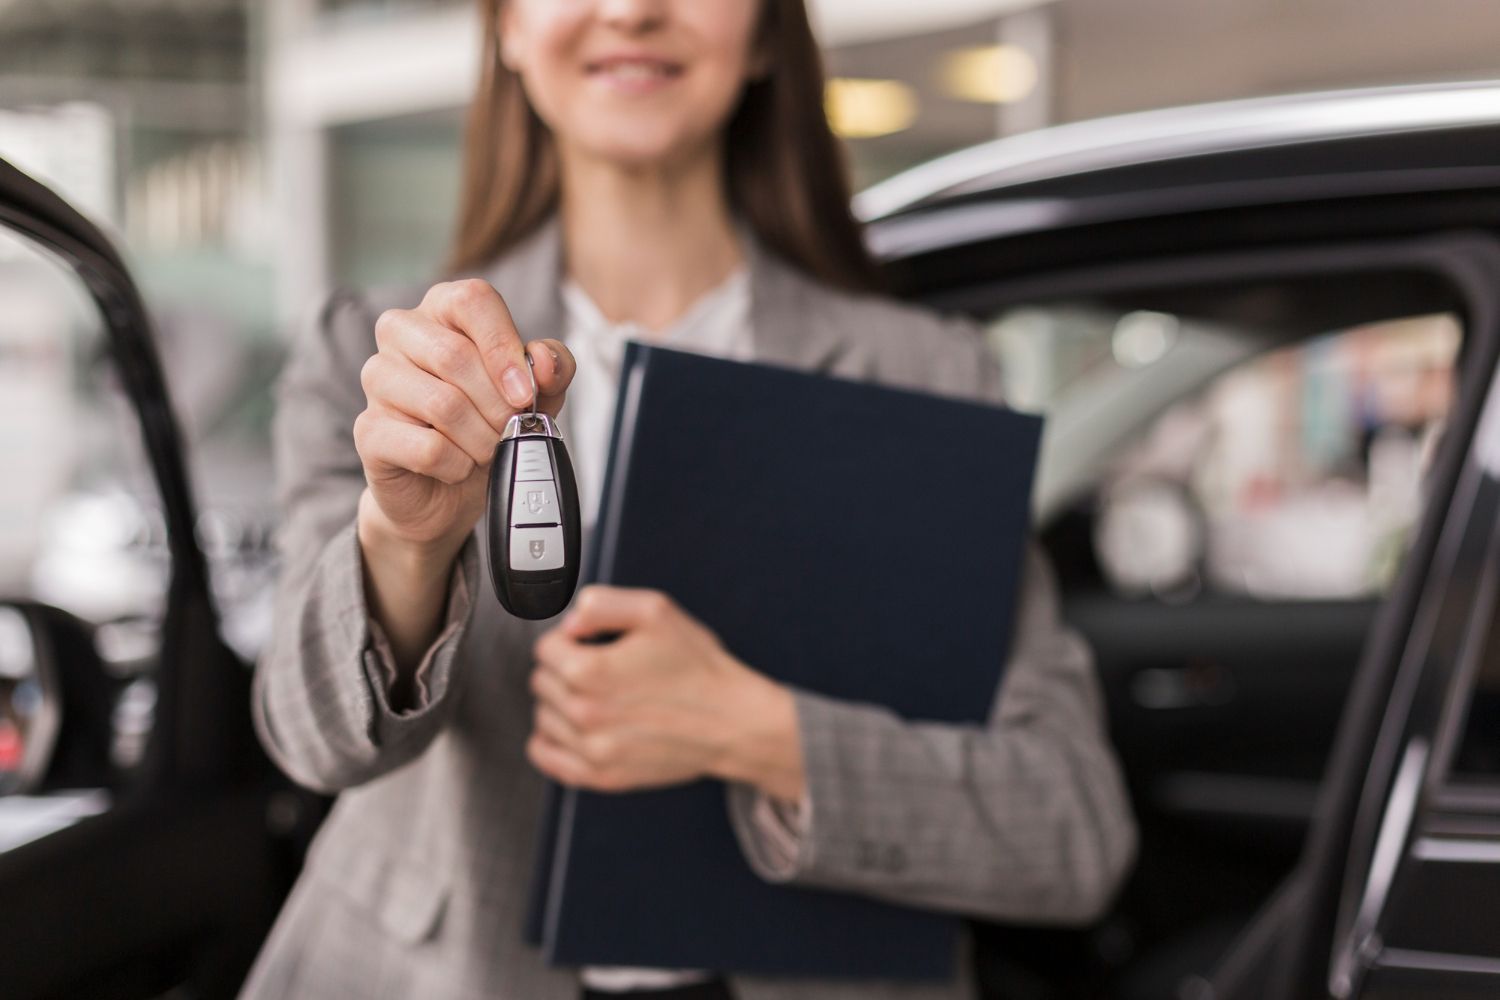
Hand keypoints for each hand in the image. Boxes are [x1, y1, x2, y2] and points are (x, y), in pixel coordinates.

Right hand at [354, 278, 576, 555]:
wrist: (448, 487)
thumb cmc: (489, 423)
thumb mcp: (537, 392)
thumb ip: (553, 368)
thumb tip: (543, 362)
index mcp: (442, 308)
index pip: (472, 300)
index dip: (504, 347)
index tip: (526, 393)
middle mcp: (401, 333)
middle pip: (454, 355)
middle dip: (497, 404)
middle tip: (511, 429)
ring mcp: (378, 378)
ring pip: (442, 403)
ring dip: (481, 438)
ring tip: (487, 449)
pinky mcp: (368, 430)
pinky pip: (427, 447)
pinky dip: (458, 465)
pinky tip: (457, 466)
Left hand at [527, 586, 804, 798]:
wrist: (731, 721)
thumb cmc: (698, 667)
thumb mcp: (655, 611)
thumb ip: (600, 604)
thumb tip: (569, 623)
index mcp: (590, 671)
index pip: (545, 648)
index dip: (571, 639)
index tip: (595, 644)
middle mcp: (583, 713)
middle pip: (540, 681)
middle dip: (564, 669)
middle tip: (603, 669)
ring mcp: (591, 749)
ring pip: (542, 716)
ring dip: (561, 703)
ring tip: (600, 697)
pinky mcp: (600, 776)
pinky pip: (544, 756)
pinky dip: (551, 740)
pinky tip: (576, 727)